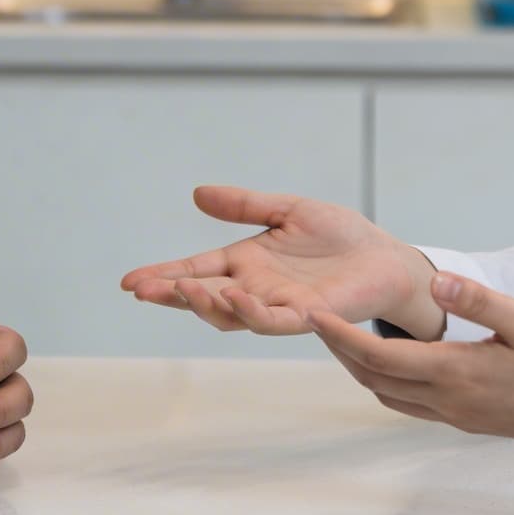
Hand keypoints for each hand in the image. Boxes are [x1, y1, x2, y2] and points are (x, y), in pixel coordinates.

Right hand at [119, 185, 443, 339]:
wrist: (385, 259)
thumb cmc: (340, 237)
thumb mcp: (287, 210)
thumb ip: (245, 205)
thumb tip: (197, 194)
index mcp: (245, 263)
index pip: (195, 269)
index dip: (162, 276)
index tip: (128, 281)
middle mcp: (254, 288)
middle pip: (203, 297)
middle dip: (171, 294)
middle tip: (141, 290)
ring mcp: (277, 305)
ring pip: (230, 314)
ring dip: (205, 305)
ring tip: (184, 290)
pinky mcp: (306, 315)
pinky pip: (273, 320)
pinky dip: (252, 313)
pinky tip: (235, 298)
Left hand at [310, 271, 513, 462]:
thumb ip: (479, 300)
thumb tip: (435, 281)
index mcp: (457, 374)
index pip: (380, 357)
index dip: (341, 337)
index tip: (313, 316)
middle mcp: (449, 402)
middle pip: (375, 380)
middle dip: (341, 352)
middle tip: (317, 323)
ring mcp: (458, 416)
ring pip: (390, 397)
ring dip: (362, 370)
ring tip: (345, 340)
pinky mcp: (470, 421)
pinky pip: (412, 405)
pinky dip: (389, 383)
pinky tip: (394, 363)